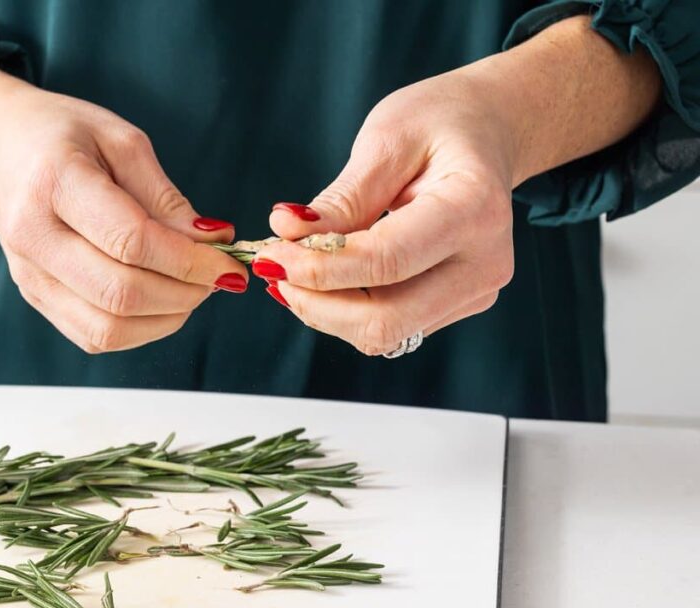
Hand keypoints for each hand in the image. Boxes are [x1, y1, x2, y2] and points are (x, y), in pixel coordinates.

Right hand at [0, 44, 246, 353]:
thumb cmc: (61, 134)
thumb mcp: (119, 140)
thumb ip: (165, 196)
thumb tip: (210, 243)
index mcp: (55, 183)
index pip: (131, 241)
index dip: (190, 260)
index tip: (227, 260)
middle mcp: (34, 237)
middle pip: (120, 294)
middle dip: (186, 294)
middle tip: (218, 278)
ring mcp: (29, 274)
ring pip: (108, 329)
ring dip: (166, 318)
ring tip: (193, 290)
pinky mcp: (34, 296)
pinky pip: (93, 336)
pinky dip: (139, 329)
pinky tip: (161, 301)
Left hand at [251, 16, 659, 355]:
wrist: (487, 131)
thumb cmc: (439, 123)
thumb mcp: (387, 139)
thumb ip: (342, 198)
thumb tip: (285, 233)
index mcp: (474, 209)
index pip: (386, 262)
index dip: (319, 267)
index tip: (269, 255)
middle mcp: (485, 263)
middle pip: (385, 319)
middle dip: (315, 302)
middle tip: (272, 268)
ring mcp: (475, 291)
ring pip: (384, 333)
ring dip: (324, 309)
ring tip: (292, 267)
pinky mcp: (459, 305)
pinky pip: (391, 326)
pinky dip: (344, 308)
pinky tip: (324, 275)